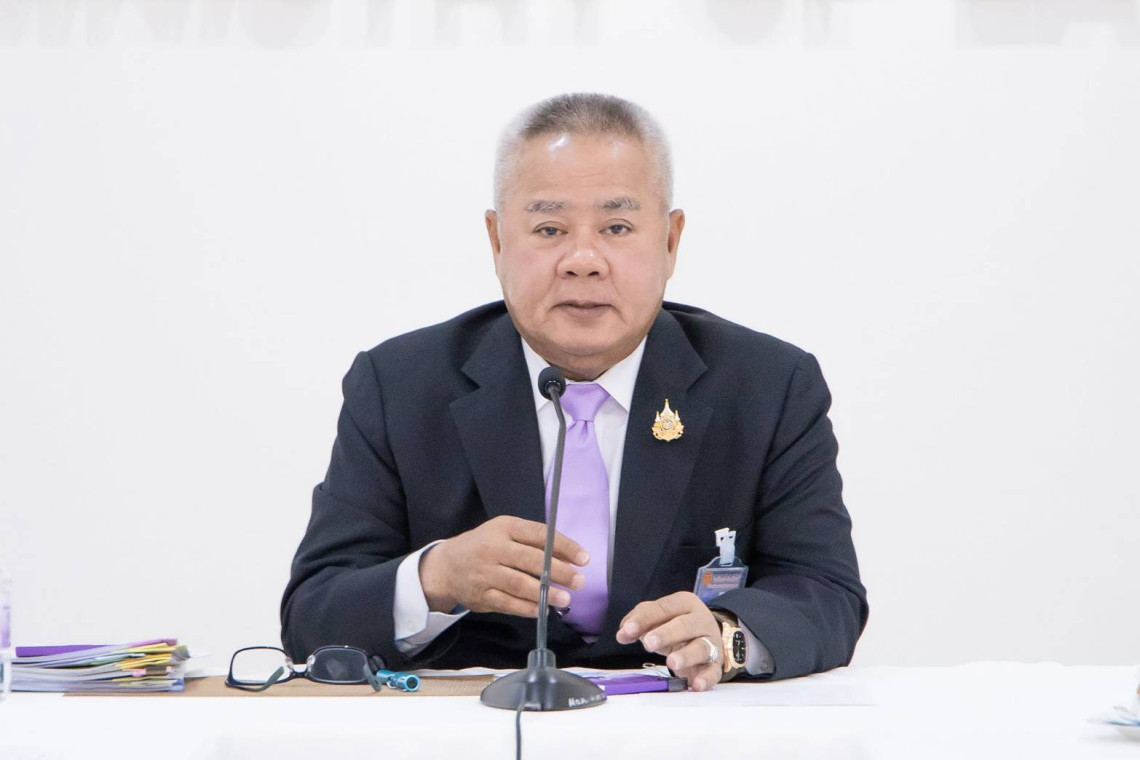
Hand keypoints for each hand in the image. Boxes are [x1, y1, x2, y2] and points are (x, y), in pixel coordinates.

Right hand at [418, 515, 588, 616]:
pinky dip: (526, 607)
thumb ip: (534, 541)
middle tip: (579, 581)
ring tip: (565, 598)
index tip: (584, 558)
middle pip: (530, 560)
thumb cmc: (485, 546)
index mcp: (505, 527)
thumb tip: (570, 557)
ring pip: (518, 584)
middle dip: (558, 571)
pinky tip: (541, 610)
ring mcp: (485, 573)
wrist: (446, 566)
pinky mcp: (480, 595)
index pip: (539, 534)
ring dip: (544, 593)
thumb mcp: (505, 532)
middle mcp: (494, 548)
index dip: (564, 546)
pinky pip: (507, 603)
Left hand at [616, 591, 723, 691]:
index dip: (644, 619)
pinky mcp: (715, 665)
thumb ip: (639, 622)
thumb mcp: (658, 619)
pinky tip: (695, 684)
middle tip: (648, 643)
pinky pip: (713, 671)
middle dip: (666, 634)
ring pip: (701, 647)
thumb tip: (622, 633)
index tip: (627, 630)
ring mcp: (710, 642)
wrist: (708, 636)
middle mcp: (700, 620)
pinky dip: (706, 678)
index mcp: (684, 603)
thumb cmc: (676, 626)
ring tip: (671, 663)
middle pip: (684, 625)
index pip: (663, 608)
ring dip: (686, 655)